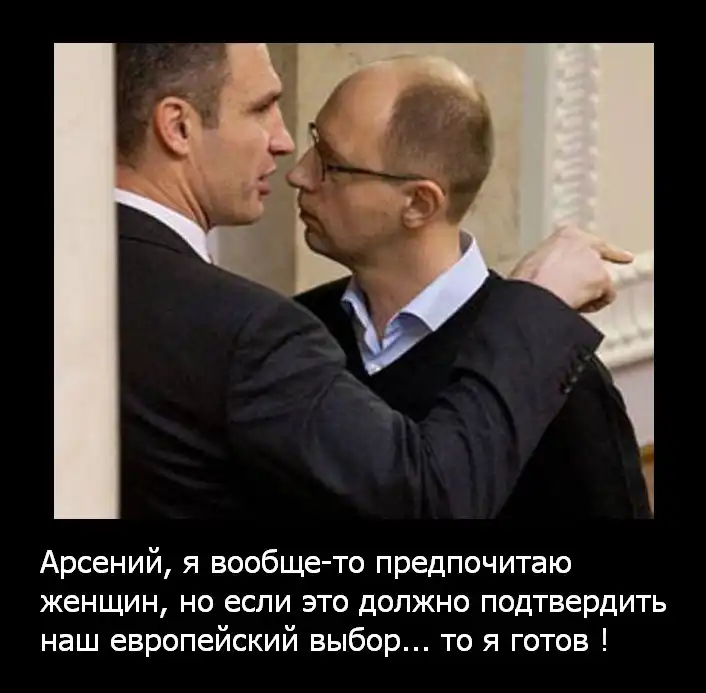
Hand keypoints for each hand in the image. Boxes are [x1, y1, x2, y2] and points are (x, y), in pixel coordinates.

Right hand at [509, 225, 633, 312]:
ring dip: (591, 291)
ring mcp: (594, 260)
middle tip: (625, 258)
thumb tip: (552, 276)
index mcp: (565, 235)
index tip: (609, 247)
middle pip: (600, 256)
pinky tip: (579, 307)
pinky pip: (606, 296)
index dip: (595, 248)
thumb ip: (551, 262)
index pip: (586, 239)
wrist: (533, 291)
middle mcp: (583, 242)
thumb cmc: (527, 281)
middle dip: (608, 260)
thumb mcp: (534, 263)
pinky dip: (595, 304)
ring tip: (572, 302)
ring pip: (601, 280)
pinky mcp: (601, 278)